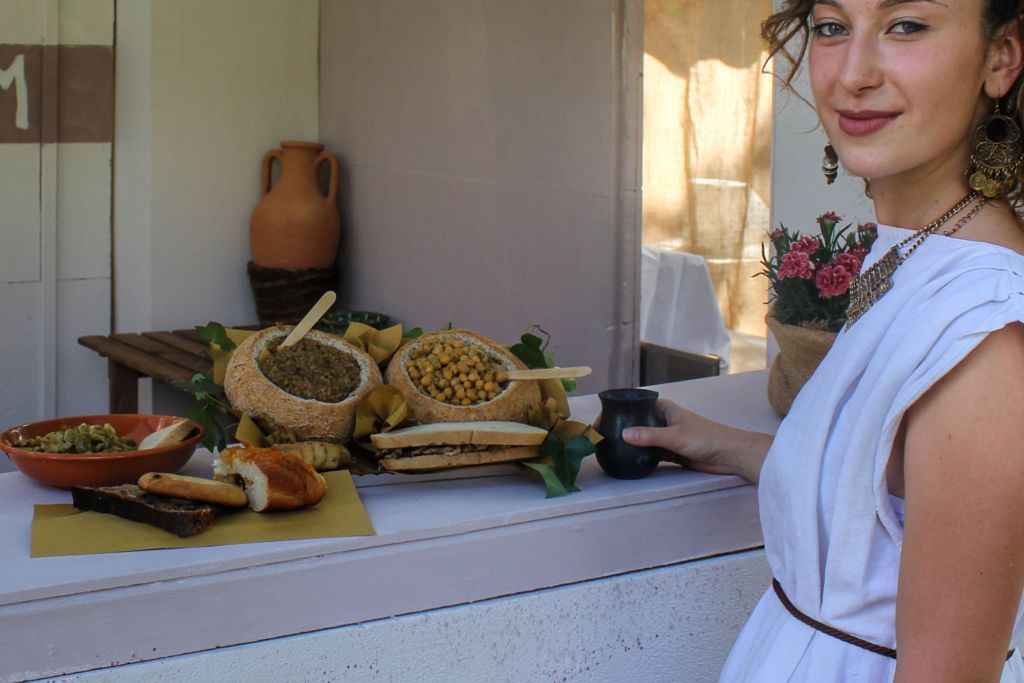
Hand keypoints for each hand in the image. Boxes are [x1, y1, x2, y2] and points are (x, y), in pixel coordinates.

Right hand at [595, 399, 770, 482]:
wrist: (728, 455)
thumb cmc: (706, 438)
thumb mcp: (675, 436)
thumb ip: (649, 436)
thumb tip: (623, 435)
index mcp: (663, 408)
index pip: (635, 404)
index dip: (616, 410)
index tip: (601, 421)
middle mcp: (663, 419)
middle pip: (636, 421)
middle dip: (619, 428)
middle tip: (601, 437)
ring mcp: (666, 436)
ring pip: (642, 438)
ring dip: (629, 443)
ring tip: (609, 449)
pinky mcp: (671, 451)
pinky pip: (650, 452)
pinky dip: (640, 455)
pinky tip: (627, 460)